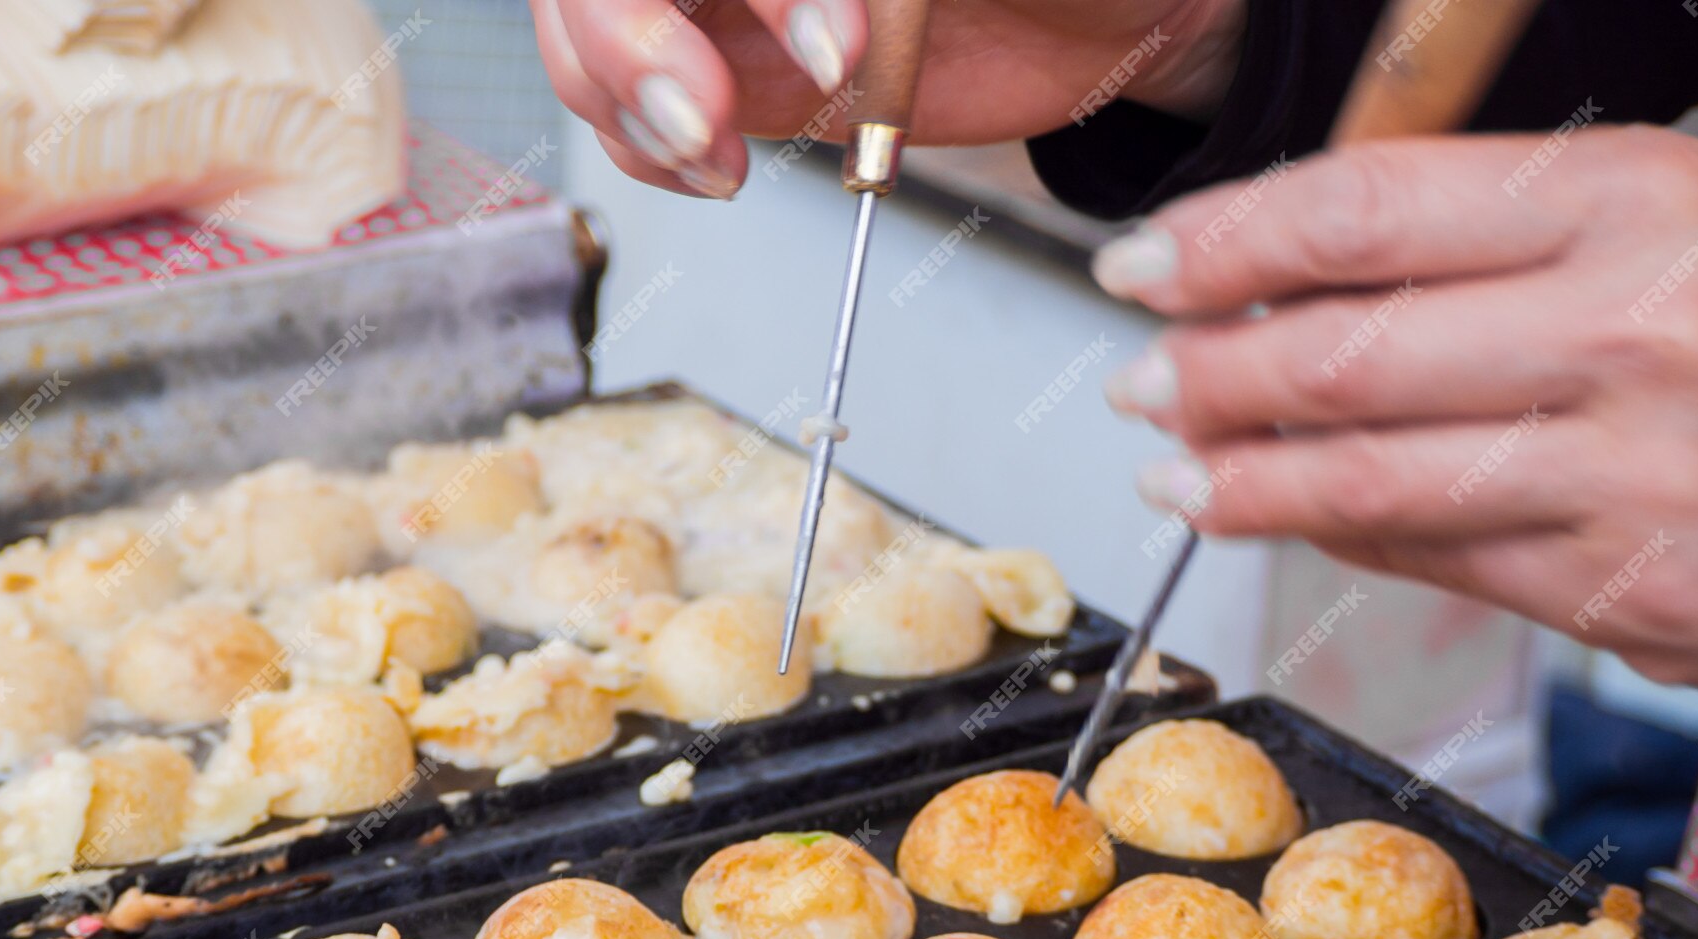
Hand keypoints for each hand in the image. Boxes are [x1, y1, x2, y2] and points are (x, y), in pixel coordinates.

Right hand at [529, 0, 1245, 196]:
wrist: (1108, 13)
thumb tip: (824, 20)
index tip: (834, 44)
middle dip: (629, 41)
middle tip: (702, 117)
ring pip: (590, 27)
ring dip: (630, 102)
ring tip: (714, 157)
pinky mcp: (735, 64)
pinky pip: (638, 106)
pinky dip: (651, 146)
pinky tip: (710, 165)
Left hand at [1097, 127, 1697, 684]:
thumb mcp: (1663, 211)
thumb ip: (1499, 234)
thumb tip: (1304, 269)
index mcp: (1631, 202)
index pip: (1362, 215)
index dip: (1225, 240)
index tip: (1144, 261)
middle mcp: (1623, 332)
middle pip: (1339, 359)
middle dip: (1206, 376)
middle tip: (1138, 383)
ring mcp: (1622, 472)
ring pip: (1367, 482)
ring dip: (1243, 483)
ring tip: (1174, 474)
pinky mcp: (1622, 586)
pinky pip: (1435, 560)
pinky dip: (1343, 537)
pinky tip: (1292, 519)